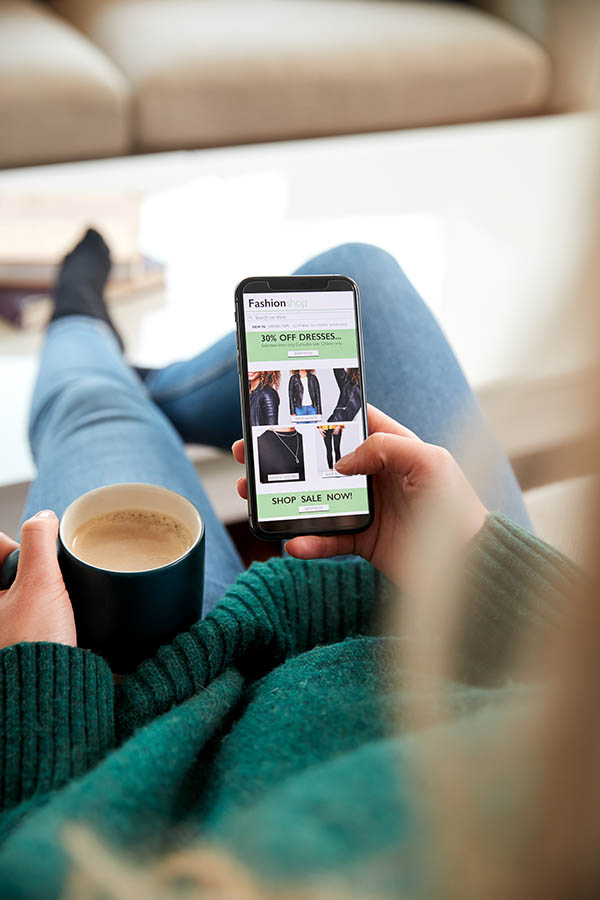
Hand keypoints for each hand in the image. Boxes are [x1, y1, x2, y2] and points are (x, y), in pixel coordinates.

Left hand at [0, 511, 75, 648]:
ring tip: (53, 610)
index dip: (20, 547)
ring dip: (39, 594)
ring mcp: (4, 628)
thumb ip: (40, 542)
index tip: (38, 559)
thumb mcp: (40, 583)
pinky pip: (28, 616)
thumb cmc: (34, 647)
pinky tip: (53, 627)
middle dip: (34, 572)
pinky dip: (41, 615)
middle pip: (10, 571)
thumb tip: (44, 518)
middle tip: (48, 588)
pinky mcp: (14, 645)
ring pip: (20, 593)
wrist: (45, 696)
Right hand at [232, 405, 487, 586]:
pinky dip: (308, 542)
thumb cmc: (458, 508)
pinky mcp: (364, 542)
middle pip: (320, 460)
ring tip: (252, 496)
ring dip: (282, 498)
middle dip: (284, 455)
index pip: (351, 423)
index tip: (285, 412)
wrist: (470, 566)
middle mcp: (376, 476)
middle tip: (249, 452)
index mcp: (393, 448)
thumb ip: (386, 447)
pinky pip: (327, 540)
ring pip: (314, 499)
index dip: (319, 416)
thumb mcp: (430, 462)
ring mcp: (368, 509)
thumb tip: (343, 461)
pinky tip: (294, 542)